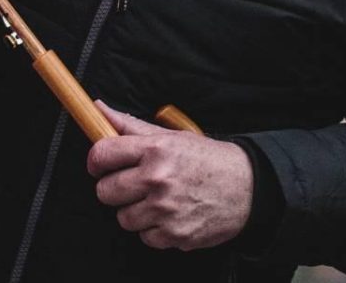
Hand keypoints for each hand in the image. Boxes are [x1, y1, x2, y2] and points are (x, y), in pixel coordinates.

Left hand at [85, 101, 252, 250]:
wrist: (249, 187)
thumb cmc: (207, 160)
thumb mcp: (172, 136)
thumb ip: (131, 125)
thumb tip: (97, 108)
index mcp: (156, 149)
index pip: (102, 155)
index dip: (96, 162)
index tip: (101, 166)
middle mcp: (158, 179)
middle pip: (105, 192)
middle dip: (115, 189)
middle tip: (133, 185)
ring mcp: (166, 209)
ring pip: (123, 218)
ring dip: (135, 212)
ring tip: (156, 201)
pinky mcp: (176, 234)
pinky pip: (145, 237)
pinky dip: (155, 230)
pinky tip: (170, 216)